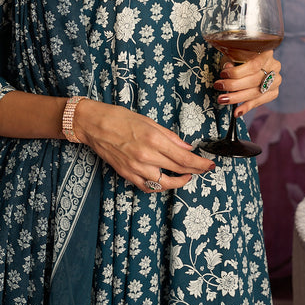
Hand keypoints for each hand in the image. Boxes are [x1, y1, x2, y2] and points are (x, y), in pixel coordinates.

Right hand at [73, 99, 214, 191]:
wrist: (94, 124)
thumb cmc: (120, 118)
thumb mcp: (149, 121)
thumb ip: (170, 137)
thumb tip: (187, 148)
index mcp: (154, 140)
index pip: (184, 158)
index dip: (200, 164)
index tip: (210, 165)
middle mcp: (146, 156)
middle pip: (178, 171)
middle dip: (195, 171)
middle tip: (204, 169)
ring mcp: (135, 168)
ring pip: (164, 183)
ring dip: (178, 181)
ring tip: (186, 176)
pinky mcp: (126, 174)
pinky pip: (147, 186)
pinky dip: (159, 186)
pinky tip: (165, 180)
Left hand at [213, 50, 280, 117]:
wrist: (253, 62)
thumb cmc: (241, 57)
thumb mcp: (235, 54)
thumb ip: (232, 61)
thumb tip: (227, 68)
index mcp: (266, 53)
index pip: (254, 65)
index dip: (237, 71)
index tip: (222, 74)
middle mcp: (274, 66)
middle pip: (254, 80)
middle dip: (233, 85)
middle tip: (218, 87)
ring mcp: (276, 80)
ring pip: (256, 92)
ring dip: (237, 98)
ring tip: (222, 100)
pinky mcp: (274, 92)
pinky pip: (259, 101)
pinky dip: (246, 107)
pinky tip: (236, 112)